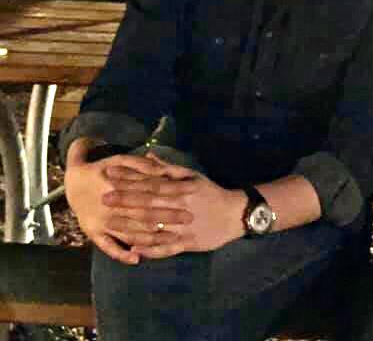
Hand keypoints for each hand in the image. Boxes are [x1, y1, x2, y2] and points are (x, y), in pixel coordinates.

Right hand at [64, 149, 185, 264]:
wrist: (70, 183)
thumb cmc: (101, 170)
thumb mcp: (119, 160)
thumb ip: (141, 165)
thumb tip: (162, 169)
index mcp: (116, 186)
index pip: (149, 192)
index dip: (170, 195)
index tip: (190, 197)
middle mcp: (109, 206)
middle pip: (143, 214)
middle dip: (167, 218)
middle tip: (189, 219)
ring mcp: (101, 222)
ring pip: (129, 233)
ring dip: (152, 238)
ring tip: (174, 239)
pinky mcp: (93, 233)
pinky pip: (108, 246)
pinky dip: (121, 254)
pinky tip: (137, 259)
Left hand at [103, 154, 245, 258]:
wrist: (235, 214)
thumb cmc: (211, 193)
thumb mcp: (192, 176)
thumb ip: (169, 168)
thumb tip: (148, 155)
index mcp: (182, 190)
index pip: (152, 184)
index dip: (130, 180)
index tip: (111, 176)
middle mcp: (180, 208)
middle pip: (149, 205)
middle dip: (125, 201)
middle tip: (104, 199)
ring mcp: (183, 228)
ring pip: (154, 227)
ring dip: (131, 226)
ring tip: (110, 223)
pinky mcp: (187, 243)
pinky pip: (166, 248)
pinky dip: (150, 249)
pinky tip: (133, 248)